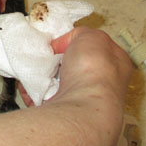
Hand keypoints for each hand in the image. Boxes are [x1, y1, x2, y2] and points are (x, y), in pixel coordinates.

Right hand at [18, 27, 132, 107]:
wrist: (81, 106)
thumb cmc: (93, 69)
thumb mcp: (91, 36)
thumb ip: (79, 33)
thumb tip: (66, 43)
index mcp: (116, 65)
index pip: (97, 49)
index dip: (78, 43)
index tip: (62, 41)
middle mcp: (101, 85)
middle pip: (74, 66)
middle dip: (57, 60)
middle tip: (47, 54)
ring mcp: (81, 101)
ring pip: (56, 81)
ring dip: (43, 74)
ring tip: (36, 66)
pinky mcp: (61, 112)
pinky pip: (42, 96)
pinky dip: (33, 88)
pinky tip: (29, 81)